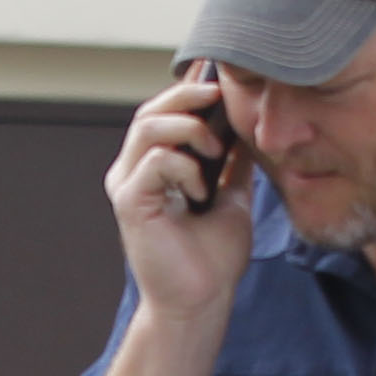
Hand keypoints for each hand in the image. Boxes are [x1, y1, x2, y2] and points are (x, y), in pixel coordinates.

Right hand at [103, 67, 255, 321]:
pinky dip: (184, 167)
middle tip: (221, 95)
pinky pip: (155, 160)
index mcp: (153, 167)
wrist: (203, 300)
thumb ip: (233, 161)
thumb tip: (248, 123)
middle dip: (189, 94)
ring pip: (149, 126)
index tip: (223, 75)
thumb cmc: (212, 257)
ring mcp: (128, 186)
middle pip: (151, 109)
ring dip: (189, 129)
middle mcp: (134, 171)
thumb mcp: (232, 195)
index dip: (190, 88)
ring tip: (214, 152)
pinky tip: (200, 191)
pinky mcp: (129, 203)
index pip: (164, 110)